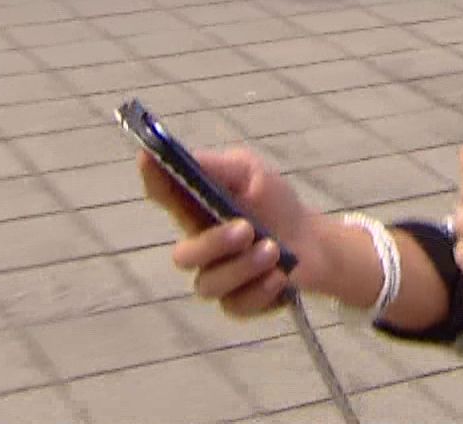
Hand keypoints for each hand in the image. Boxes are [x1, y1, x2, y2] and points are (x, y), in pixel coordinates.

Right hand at [140, 147, 332, 318]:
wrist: (312, 242)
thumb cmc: (274, 203)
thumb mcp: (252, 174)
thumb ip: (220, 167)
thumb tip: (186, 156)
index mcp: (196, 209)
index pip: (164, 194)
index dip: (152, 178)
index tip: (149, 160)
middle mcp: (199, 246)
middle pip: (183, 256)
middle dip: (215, 243)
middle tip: (248, 229)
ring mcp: (215, 278)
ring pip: (209, 285)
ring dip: (244, 267)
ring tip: (274, 251)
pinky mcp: (236, 302)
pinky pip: (235, 306)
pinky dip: (259, 291)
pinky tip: (279, 277)